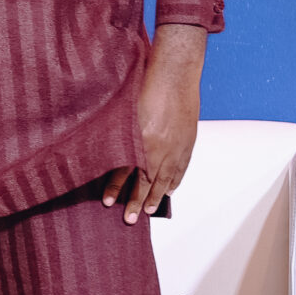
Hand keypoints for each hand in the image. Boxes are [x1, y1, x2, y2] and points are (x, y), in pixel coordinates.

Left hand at [104, 23, 204, 223]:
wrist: (176, 74)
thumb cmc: (146, 86)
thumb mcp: (125, 111)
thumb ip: (117, 133)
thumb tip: (107, 151)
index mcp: (140, 141)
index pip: (125, 172)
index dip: (116, 189)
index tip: (108, 203)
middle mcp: (159, 148)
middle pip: (147, 183)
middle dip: (137, 202)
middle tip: (129, 220)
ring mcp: (176, 147)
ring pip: (166, 180)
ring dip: (156, 197)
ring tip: (148, 211)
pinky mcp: (188, 143)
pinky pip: (181, 169)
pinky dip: (174, 182)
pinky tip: (169, 191)